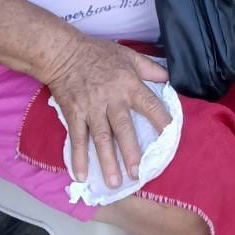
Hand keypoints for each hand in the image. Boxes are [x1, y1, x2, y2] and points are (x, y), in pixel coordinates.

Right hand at [42, 32, 170, 188]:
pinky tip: (82, 175)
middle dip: (130, 151)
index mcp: (129, 84)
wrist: (64, 53)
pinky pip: (77, 138)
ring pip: (101, 137)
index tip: (170, 137)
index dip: (161, 120)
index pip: (149, 105)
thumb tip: (171, 78)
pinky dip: (78, 157)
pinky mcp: (74, 114)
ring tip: (114, 182)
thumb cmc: (99, 54)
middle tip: (138, 173)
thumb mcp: (129, 55)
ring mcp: (91, 108)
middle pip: (123, 128)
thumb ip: (151, 69)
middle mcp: (112, 99)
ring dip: (107, 160)